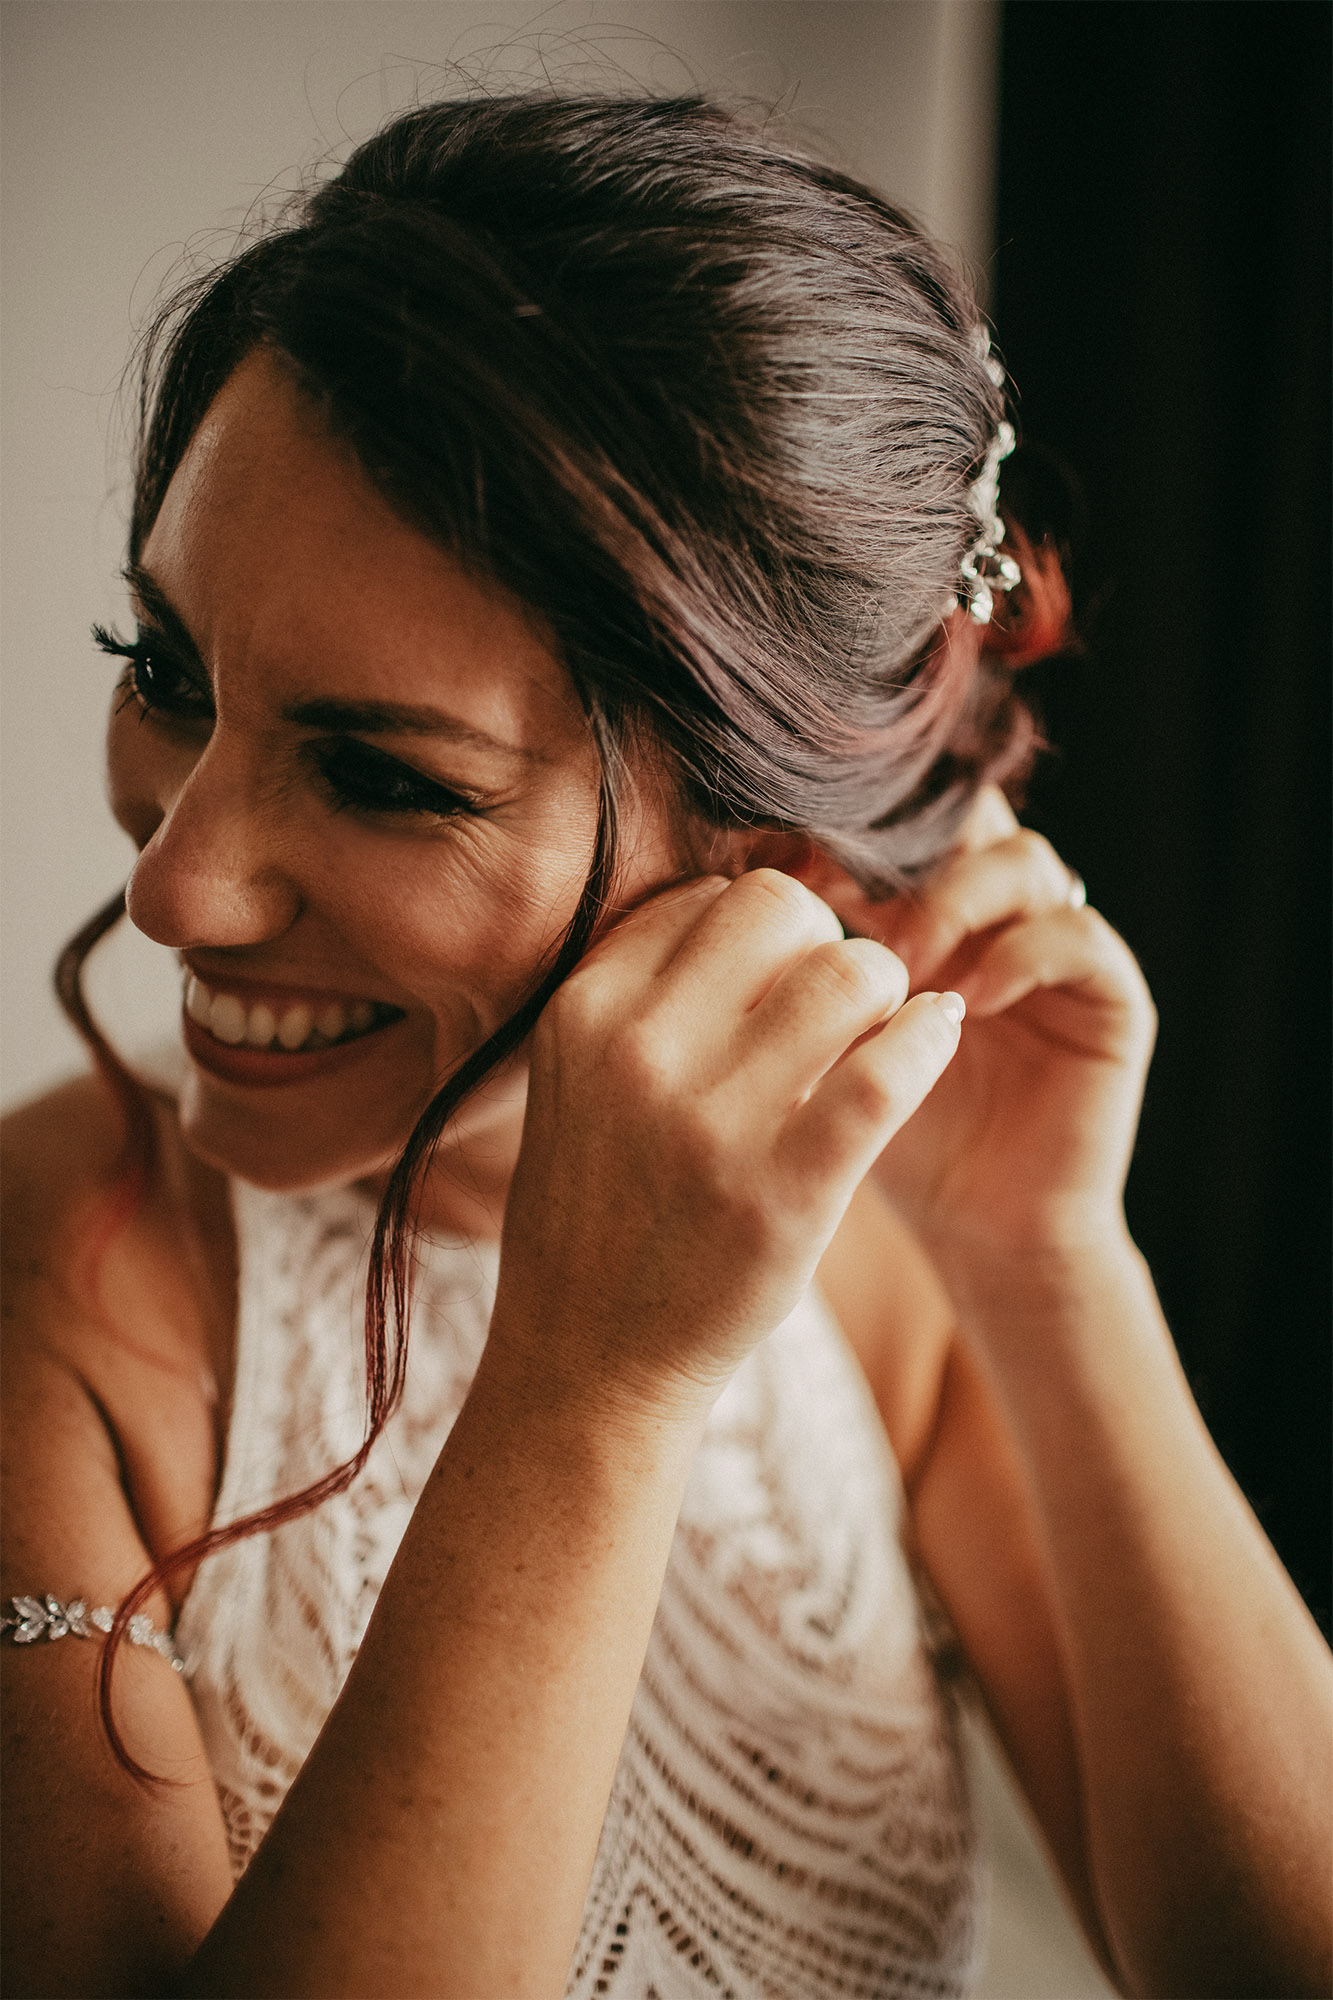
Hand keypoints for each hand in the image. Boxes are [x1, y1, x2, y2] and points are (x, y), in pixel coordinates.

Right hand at [490, 870, 964, 1414]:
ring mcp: (712, 1124)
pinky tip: (936, 1037)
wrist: (593, 1354)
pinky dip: (927, 1038)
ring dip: (884, 990)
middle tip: (837, 1002)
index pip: (712, 897)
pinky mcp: (786, 1192)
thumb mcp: (580, 1077)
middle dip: (827, 942)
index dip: (764, 933)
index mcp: (585, 1011)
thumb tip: (746, 901)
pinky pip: (888, 1071)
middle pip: (783, 909)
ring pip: (850, 973)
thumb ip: (647, 989)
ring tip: (879, 1032)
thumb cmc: (602, 1203)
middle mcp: (639, 1052)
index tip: (777, 983)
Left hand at [822, 790, 1156, 1257]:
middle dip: (897, 846)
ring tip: (900, 964)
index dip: (839, 825)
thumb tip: (724, 894)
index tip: (777, 864)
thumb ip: (790, 971)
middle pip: (962, 812)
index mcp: (924, 906)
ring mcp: (1057, 946)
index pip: (895, 817)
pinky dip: (1017, 956)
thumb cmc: (878, 1140)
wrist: (977, 1231)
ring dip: (952, 901)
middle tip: (838, 893)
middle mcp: (997, 912)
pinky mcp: (1111, 996)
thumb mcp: (814, 1047)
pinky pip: (1077, 935)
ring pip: (1021, 858)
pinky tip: (960, 1005)